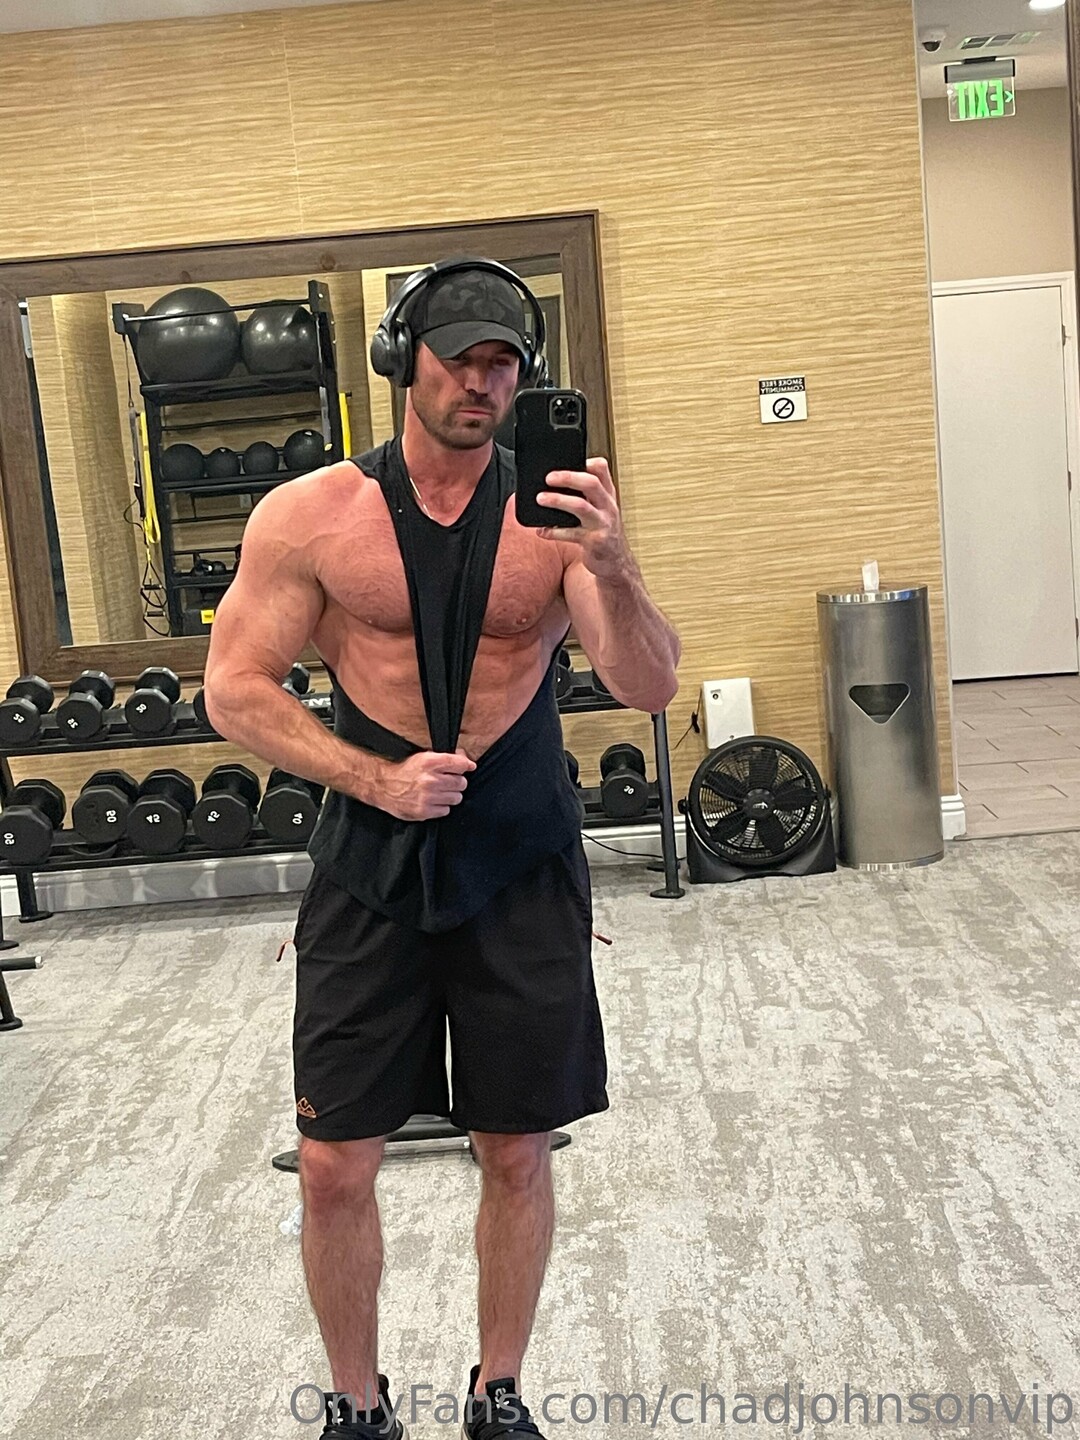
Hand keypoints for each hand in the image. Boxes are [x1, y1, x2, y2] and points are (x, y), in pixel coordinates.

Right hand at [375, 748, 476, 820]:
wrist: (382, 785)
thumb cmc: (404, 770)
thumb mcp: (422, 756)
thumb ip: (444, 758)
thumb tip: (466, 761)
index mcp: (430, 762)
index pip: (460, 764)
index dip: (466, 765)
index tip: (468, 767)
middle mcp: (430, 779)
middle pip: (461, 783)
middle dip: (457, 781)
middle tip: (448, 781)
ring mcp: (428, 797)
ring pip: (456, 798)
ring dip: (451, 795)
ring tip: (440, 792)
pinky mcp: (424, 811)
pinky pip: (446, 810)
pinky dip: (442, 807)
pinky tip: (433, 801)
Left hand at [535, 457, 629, 577]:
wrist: (616, 562)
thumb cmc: (603, 533)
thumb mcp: (601, 510)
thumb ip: (586, 496)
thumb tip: (555, 482)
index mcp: (608, 496)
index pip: (602, 470)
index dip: (586, 461)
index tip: (568, 459)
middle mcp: (607, 507)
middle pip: (591, 483)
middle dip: (568, 477)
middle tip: (548, 477)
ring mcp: (602, 524)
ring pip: (580, 506)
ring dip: (558, 500)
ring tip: (540, 499)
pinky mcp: (594, 542)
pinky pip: (571, 534)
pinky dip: (553, 531)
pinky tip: (541, 530)